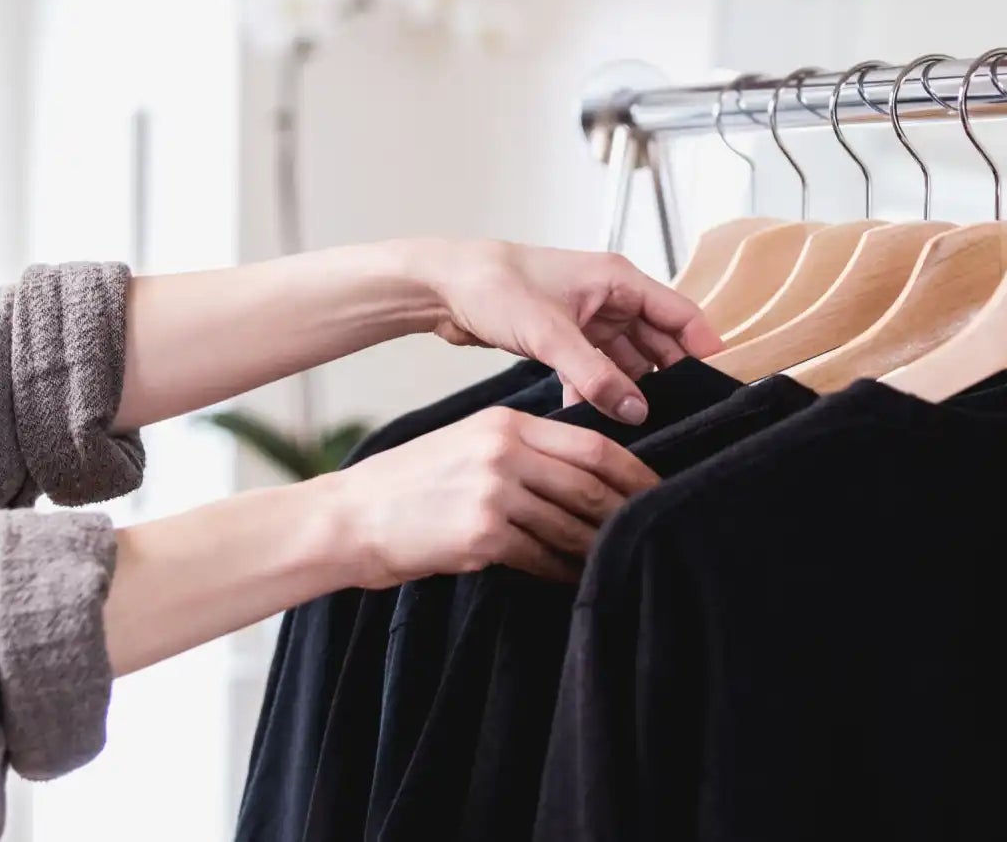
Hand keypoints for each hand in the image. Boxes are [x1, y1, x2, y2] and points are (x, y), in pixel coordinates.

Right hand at [330, 406, 658, 585]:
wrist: (350, 517)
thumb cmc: (409, 485)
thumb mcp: (467, 444)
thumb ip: (522, 450)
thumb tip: (581, 475)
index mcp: (506, 423)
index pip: (593, 444)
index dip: (634, 471)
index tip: (656, 490)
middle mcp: (504, 452)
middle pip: (591, 484)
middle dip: (627, 512)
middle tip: (656, 531)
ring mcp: (493, 493)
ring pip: (570, 524)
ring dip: (598, 548)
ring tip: (620, 561)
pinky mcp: (481, 536)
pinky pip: (541, 558)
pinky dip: (563, 572)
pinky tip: (574, 581)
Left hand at [408, 240, 722, 422]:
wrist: (441, 286)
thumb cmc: (493, 286)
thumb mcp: (549, 335)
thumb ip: (595, 376)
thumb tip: (636, 411)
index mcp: (618, 279)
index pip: (681, 314)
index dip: (705, 348)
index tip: (720, 385)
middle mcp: (610, 297)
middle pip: (659, 342)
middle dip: (668, 378)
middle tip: (680, 417)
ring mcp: (589, 319)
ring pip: (628, 361)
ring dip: (629, 390)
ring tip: (639, 426)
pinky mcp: (567, 339)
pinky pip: (597, 371)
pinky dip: (597, 393)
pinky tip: (593, 420)